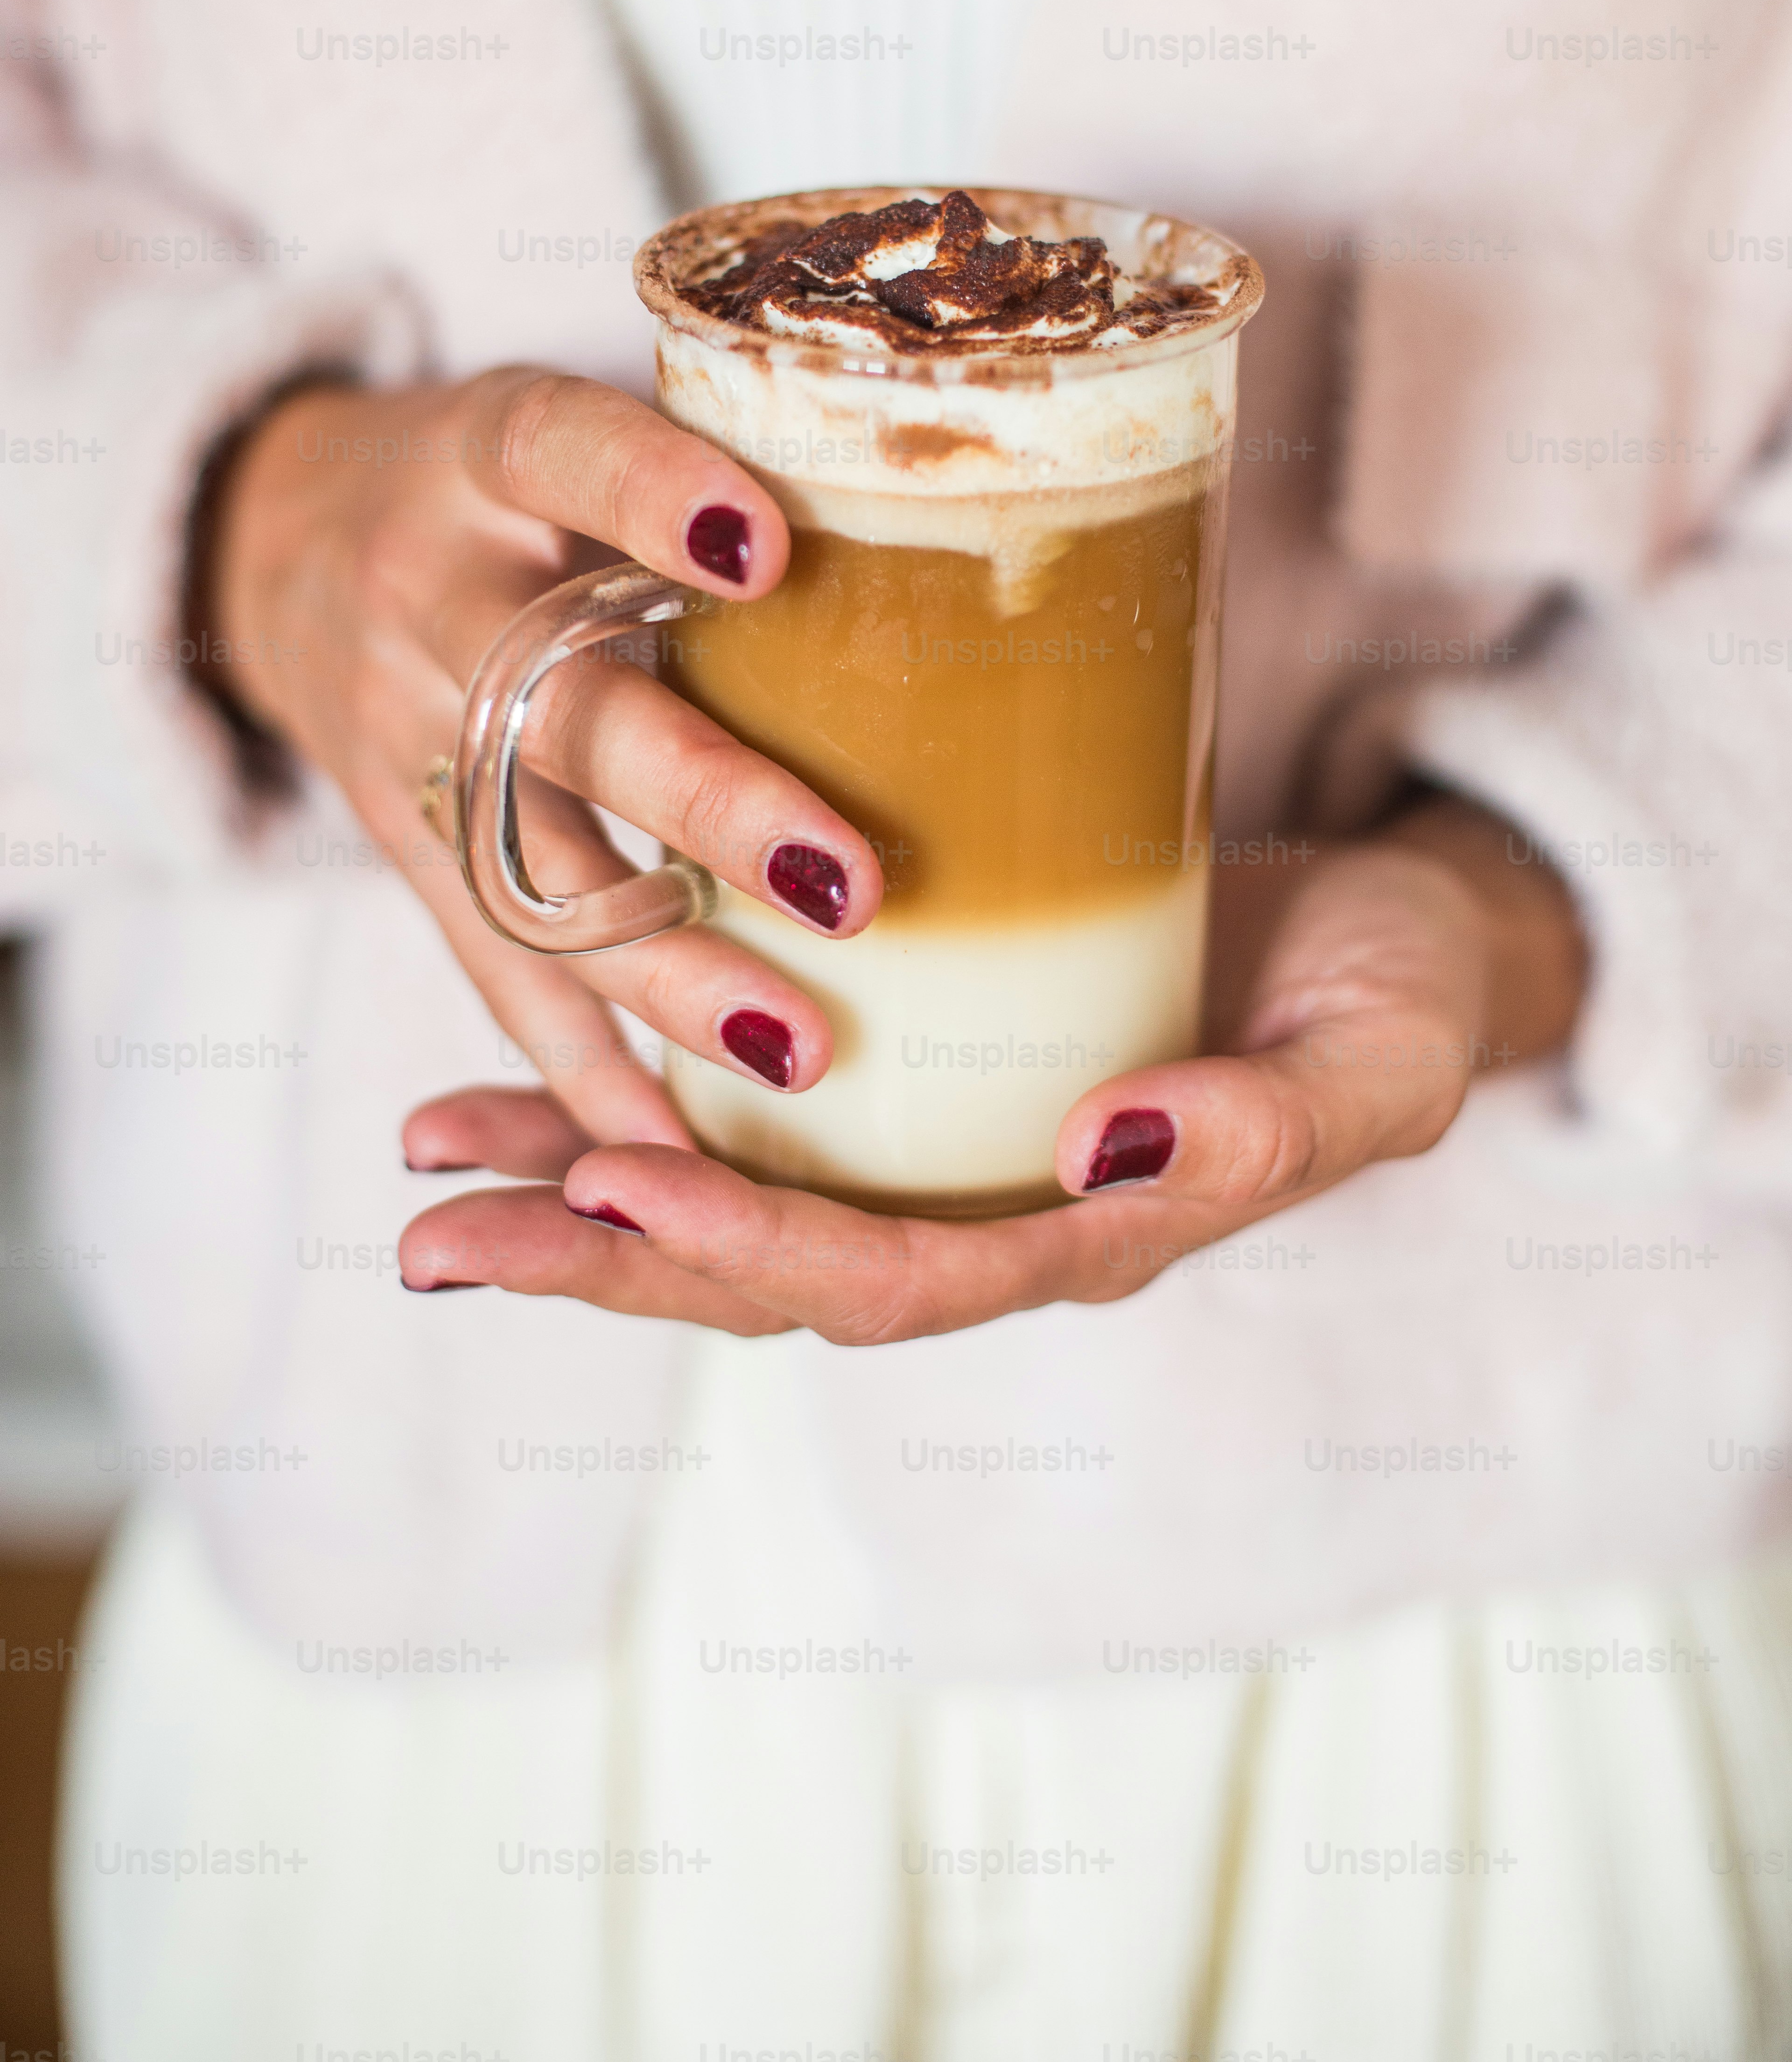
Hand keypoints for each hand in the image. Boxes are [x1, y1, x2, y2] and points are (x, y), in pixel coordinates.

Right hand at [206, 371, 885, 1152]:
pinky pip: (490, 971)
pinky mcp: (401, 847)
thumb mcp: (566, 426)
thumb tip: (951, 499)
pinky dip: (581, 1067)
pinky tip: (674, 1145)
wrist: (279, 545)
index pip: (559, 451)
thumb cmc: (497, 485)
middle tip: (851, 888)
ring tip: (801, 1048)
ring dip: (666, 974)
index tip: (767, 546)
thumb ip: (712, 457)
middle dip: (707, 808)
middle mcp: (428, 598)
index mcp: (483, 456)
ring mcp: (402, 736)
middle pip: (562, 714)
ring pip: (534, 875)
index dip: (649, 494)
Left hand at [396, 796, 1587, 1336]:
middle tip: (441, 1232)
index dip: (750, 1243)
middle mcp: (984, 1217)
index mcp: (1081, 1238)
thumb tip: (1113, 1157)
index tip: (612, 1181)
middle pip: (769, 1267)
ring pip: (731, 1200)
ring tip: (425, 1169)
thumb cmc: (1391, 998)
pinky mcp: (909, 1072)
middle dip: (601, 1255)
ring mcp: (936, 1154)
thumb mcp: (1378, 1062)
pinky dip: (622, 1098)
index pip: (890, 1275)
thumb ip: (1268, 1128)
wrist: (1385, 939)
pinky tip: (503, 1086)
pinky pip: (750, 1111)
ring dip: (571, 1191)